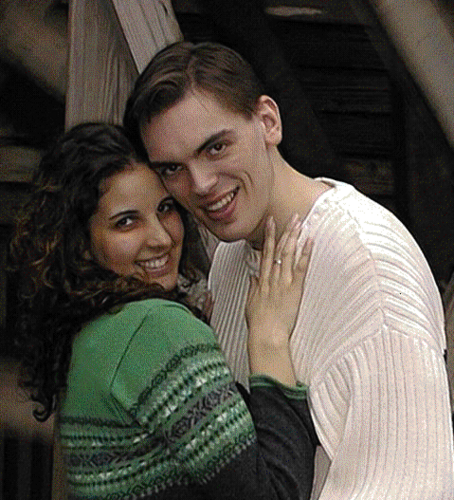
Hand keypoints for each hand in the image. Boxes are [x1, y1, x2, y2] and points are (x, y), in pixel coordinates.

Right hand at [245, 214, 311, 382]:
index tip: (271, 222)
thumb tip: (254, 277)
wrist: (266, 336)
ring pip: (287, 253)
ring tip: (299, 222)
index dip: (268, 236)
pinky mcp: (294, 289)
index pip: (265, 253)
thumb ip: (253, 288)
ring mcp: (283, 282)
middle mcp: (272, 277)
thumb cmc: (258, 324)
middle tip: (291, 216)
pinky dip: (305, 253)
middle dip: (284, 231)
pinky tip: (309, 241)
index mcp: (262, 280)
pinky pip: (300, 267)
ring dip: (293, 236)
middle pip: (277, 249)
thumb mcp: (251, 303)